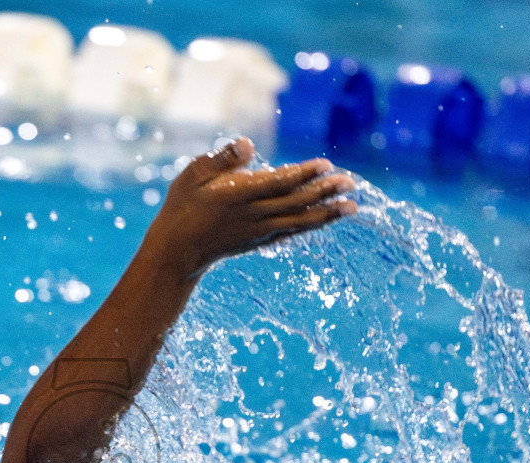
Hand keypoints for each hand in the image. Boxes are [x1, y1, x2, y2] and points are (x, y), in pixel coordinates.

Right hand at [140, 137, 357, 280]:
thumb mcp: (192, 175)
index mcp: (239, 196)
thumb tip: (247, 142)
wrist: (176, 252)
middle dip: (325, 192)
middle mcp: (254, 216)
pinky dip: (311, 226)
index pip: (278, 183)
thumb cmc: (182, 207)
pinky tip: (326, 220)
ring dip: (327, 213)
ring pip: (299, 221)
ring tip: (352, 206)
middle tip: (352, 183)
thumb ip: (221, 159)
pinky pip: (291, 232)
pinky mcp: (259, 242)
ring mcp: (259, 232)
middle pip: (296, 202)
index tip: (327, 164)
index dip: (304, 174)